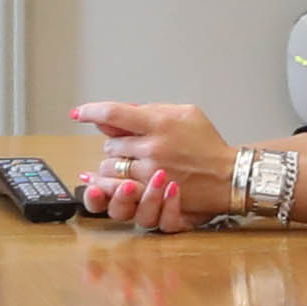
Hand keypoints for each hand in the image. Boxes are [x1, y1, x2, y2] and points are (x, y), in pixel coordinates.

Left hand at [66, 101, 234, 226]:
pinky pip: (119, 189)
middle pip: (109, 144)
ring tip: (131, 164)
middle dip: (114, 145)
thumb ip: (149, 111)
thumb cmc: (207, 143)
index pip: (113, 113)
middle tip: (129, 146)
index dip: (90, 111)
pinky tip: (111, 181)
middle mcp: (152, 148)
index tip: (78, 113)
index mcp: (159, 123)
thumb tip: (117, 113)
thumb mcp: (184, 114)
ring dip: (114, 166)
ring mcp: (151, 173)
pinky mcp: (152, 194)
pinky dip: (112, 185)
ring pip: (110, 168)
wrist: (228, 176)